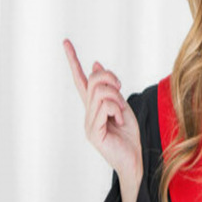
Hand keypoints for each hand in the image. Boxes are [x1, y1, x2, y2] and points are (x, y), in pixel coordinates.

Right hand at [63, 38, 141, 182]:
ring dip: (117, 97)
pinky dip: (117, 110)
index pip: (80, 79)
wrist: (135, 158)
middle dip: (110, 78)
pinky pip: (105, 107)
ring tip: (121, 113)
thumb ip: (109, 87)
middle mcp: (88, 112)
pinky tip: (120, 121)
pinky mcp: (93, 132)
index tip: (66, 42)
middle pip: (93, 80)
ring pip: (100, 92)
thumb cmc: (129, 134)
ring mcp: (88, 123)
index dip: (73, 60)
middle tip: (120, 88)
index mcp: (94, 105)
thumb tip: (96, 64)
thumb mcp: (122, 104)